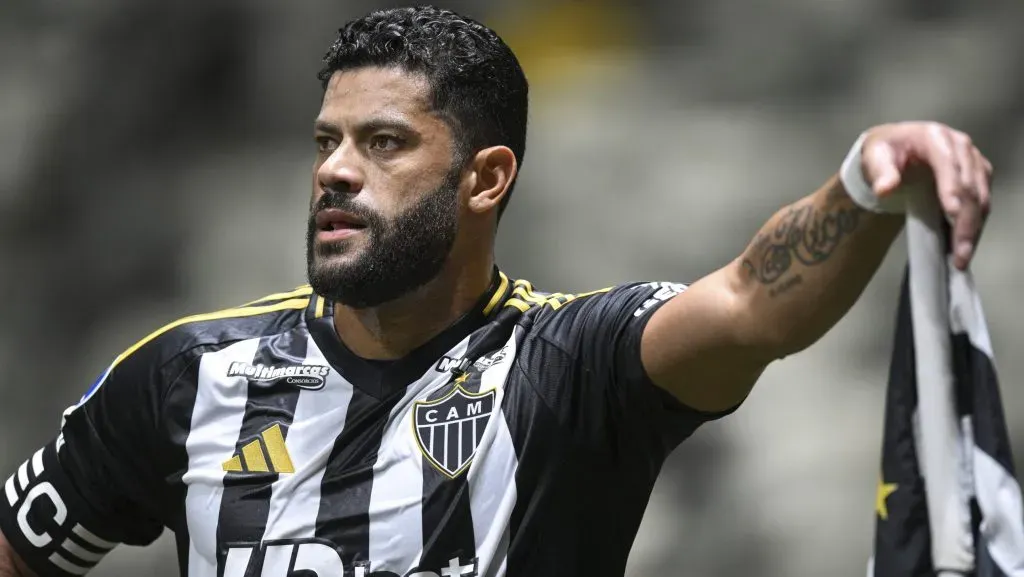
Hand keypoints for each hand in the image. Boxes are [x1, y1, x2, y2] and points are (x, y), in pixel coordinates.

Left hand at [860, 121, 992, 269]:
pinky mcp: (978, 175)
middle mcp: (960, 146)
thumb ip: (880, 172)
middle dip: (966, 221)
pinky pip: (981, 201)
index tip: (952, 213)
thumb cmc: (884, 152)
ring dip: (974, 228)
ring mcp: (972, 161)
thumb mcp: (874, 158)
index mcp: (934, 137)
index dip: (952, 188)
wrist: (894, 147)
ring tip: (962, 256)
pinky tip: (963, 245)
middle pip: (969, 186)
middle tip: (958, 252)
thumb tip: (885, 189)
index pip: (947, 164)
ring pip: (980, 197)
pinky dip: (975, 224)